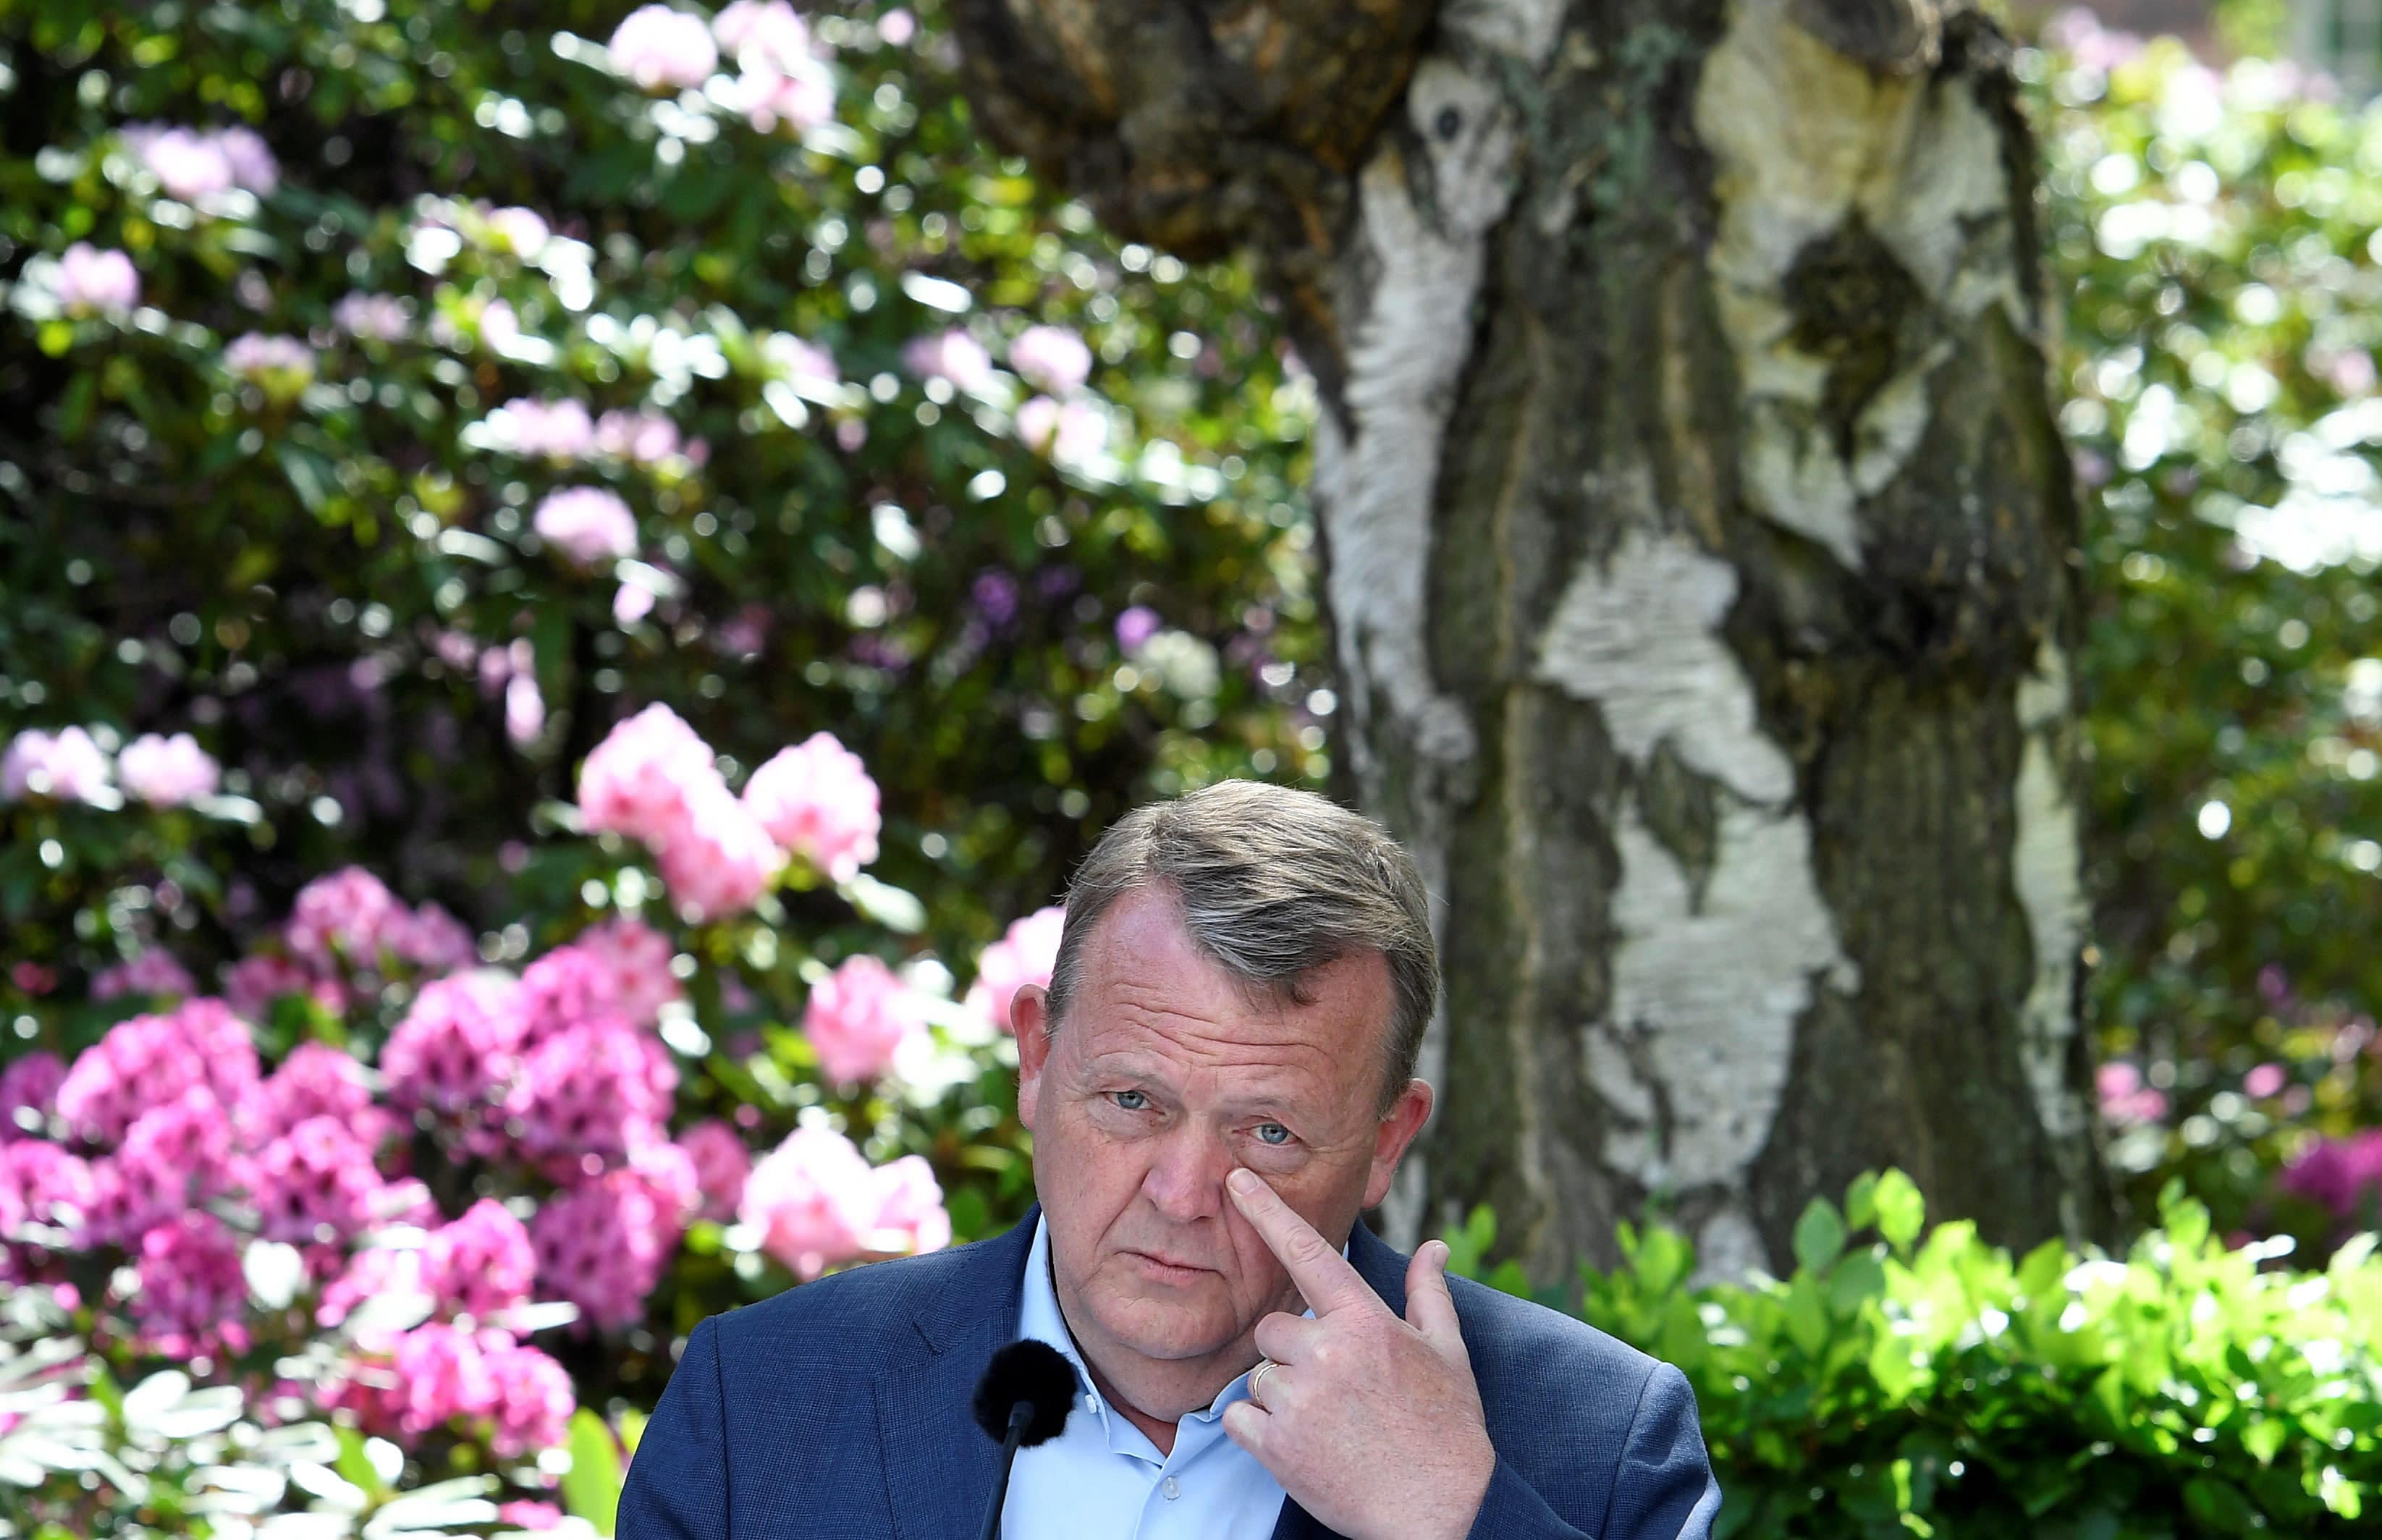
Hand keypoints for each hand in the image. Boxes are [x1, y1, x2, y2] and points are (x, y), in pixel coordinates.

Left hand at [1220, 1168, 1494, 1539]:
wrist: (1442, 1513)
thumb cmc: (1448, 1430)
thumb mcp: (1448, 1354)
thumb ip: (1429, 1294)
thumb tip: (1435, 1247)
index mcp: (1366, 1322)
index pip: (1309, 1252)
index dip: (1268, 1212)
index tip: (1236, 1180)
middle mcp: (1328, 1353)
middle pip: (1272, 1329)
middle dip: (1292, 1353)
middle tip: (1331, 1387)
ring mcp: (1300, 1401)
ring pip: (1258, 1375)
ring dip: (1281, 1396)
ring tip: (1328, 1424)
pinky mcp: (1277, 1447)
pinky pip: (1239, 1417)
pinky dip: (1259, 1431)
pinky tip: (1301, 1444)